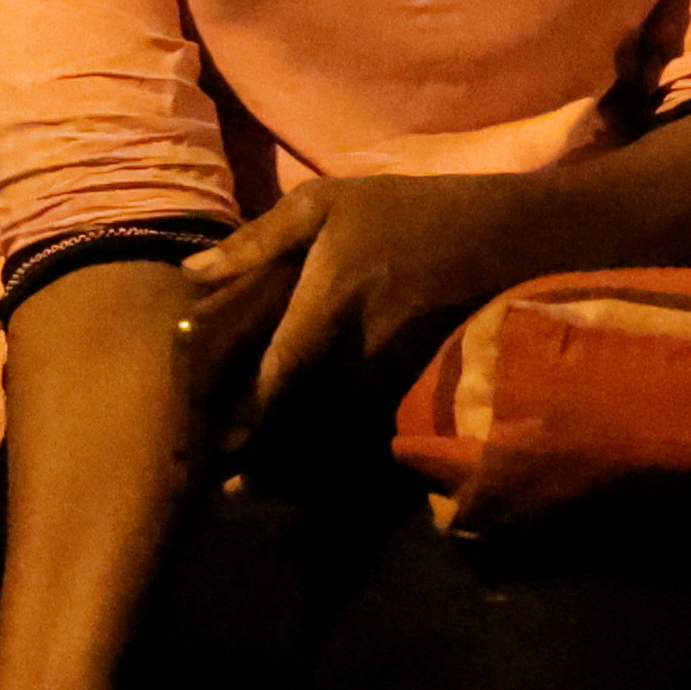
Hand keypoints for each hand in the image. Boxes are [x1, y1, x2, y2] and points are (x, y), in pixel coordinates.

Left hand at [181, 174, 530, 450]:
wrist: (497, 236)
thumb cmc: (402, 212)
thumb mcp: (324, 204)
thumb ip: (257, 241)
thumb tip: (193, 272)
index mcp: (327, 307)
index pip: (279, 377)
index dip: (245, 416)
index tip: (211, 440)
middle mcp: (359, 353)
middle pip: (303, 424)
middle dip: (265, 455)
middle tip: (227, 480)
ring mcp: (392, 377)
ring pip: (335, 437)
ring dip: (298, 463)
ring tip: (260, 484)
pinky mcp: (415, 388)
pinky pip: (367, 431)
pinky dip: (337, 451)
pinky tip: (312, 460)